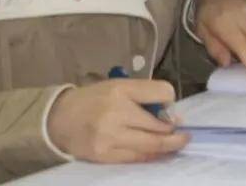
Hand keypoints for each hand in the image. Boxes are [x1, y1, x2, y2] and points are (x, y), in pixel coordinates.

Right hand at [46, 79, 187, 162]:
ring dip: (168, 147)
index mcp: (121, 91)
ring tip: (178, 144)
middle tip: (185, 135)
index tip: (174, 112)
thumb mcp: (121, 86)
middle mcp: (115, 114)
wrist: (60, 119)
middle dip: (175, 133)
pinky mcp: (104, 156)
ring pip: (149, 146)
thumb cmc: (96, 99)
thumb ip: (147, 94)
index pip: (161, 93)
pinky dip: (150, 156)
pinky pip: (135, 158)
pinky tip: (159, 153)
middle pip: (158, 127)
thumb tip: (172, 113)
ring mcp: (109, 138)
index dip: (171, 103)